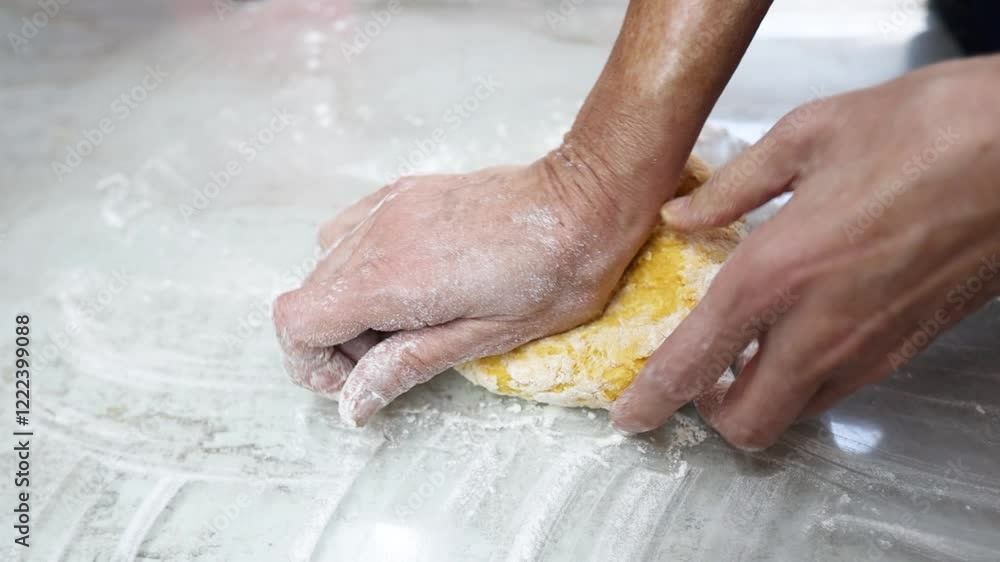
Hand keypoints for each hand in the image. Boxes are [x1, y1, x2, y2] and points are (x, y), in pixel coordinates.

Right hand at [273, 149, 670, 425]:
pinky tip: (409, 278)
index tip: (354, 379)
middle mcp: (377, 236)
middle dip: (335, 340)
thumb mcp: (483, 338)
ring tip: (406, 318)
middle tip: (394, 356)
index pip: (297, 320)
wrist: (583, 204)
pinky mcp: (404, 193)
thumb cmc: (551, 276)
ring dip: (349, 303)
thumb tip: (353, 402)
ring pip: (326, 264)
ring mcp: (388, 207)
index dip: (310, 361)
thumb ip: (407, 365)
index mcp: (391, 279)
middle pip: (309, 296)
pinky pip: (351, 231)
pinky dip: (361, 265)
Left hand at [611, 56, 999, 449]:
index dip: (653, 399)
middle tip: (698, 378)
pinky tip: (803, 330)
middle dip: (711, 413)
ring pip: (797, 413)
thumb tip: (684, 215)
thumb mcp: (809, 135)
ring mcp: (872, 347)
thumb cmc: (930, 129)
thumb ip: (732, 187)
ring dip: (761, 396)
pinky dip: (806, 379)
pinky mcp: (911, 348)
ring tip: (748, 351)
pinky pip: (840, 388)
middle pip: (748, 423)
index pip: (694, 363)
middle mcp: (821, 327)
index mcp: (777, 272)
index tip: (632, 415)